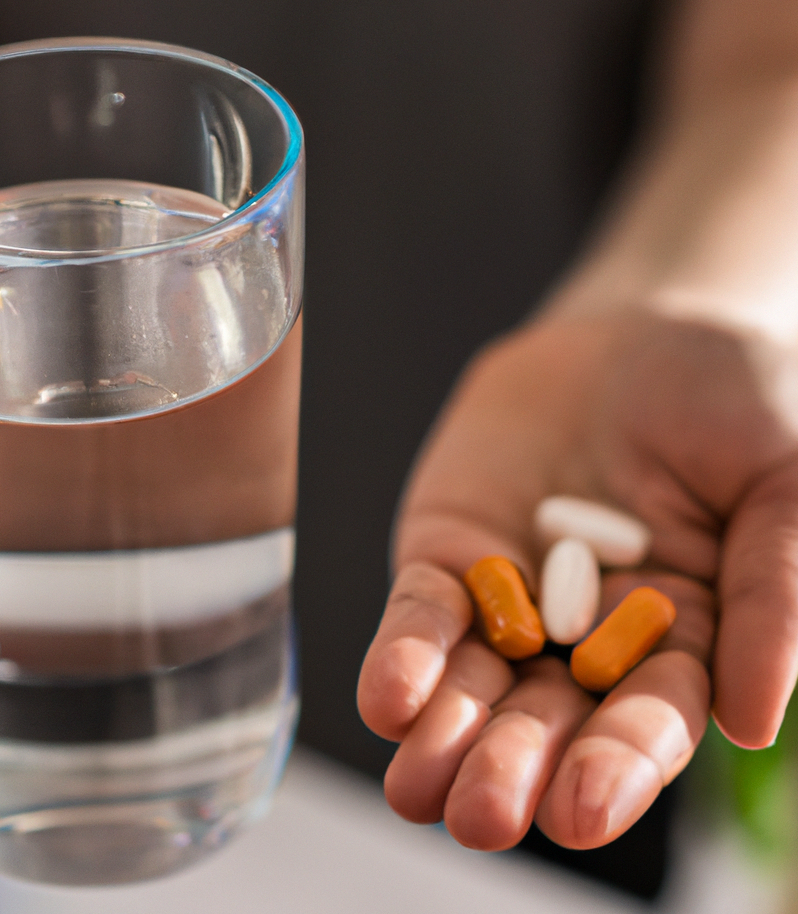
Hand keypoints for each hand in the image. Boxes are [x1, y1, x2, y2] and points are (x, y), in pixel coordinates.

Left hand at [358, 309, 797, 849]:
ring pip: (473, 681)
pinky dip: (406, 652)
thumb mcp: (782, 486)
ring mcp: (510, 598)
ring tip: (418, 787)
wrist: (641, 332)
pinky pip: (423, 610)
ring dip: (443, 734)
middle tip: (483, 816)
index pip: (648, 720)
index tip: (583, 813)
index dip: (618, 767)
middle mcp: (587, 639)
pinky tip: (389, 699)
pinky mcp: (448, 552)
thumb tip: (749, 721)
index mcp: (682, 642)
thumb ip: (770, 595)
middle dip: (513, 767)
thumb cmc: (735, 404)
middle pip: (548, 718)